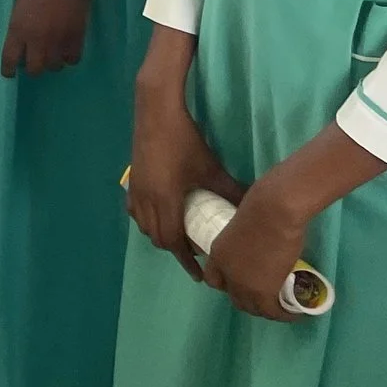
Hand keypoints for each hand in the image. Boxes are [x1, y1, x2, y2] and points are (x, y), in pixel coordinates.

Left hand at [0, 0, 91, 77]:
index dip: (9, 70)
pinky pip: (73, 60)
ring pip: (54, 67)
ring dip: (52, 62)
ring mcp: (57, 42)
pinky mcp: (76, 39)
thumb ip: (20, 26)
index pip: (10, 59)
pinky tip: (68, 52)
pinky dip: (69, 58)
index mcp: (17, 31)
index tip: (10, 73)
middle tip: (35, 61)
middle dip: (33, 67)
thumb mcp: (19, 7)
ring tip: (53, 55)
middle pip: (34, 69)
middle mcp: (36, 41)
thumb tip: (23, 40)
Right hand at [125, 28, 242, 277]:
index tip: (200, 274)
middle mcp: (147, 201)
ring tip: (180, 235)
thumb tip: (253, 207)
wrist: (156, 112)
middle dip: (176, 249)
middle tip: (196, 253)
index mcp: (166, 202)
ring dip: (161, 235)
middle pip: (158, 238)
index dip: (186, 260)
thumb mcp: (211, 168)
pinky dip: (147, 220)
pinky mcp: (133, 180)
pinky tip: (159, 213)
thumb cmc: (185, 141)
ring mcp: (136, 191)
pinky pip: (136, 211)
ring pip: (144, 226)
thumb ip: (230, 190)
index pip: (173, 242)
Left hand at [202, 178, 307, 322]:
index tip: (242, 283)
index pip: (213, 280)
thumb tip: (261, 238)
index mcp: (217, 254)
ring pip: (253, 309)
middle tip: (267, 297)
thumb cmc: (262, 207)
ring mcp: (243, 284)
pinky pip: (273, 312)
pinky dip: (284, 315)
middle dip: (250, 301)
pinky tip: (296, 313)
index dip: (228, 285)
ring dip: (268, 311)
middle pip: (235, 298)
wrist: (273, 211)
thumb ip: (245, 238)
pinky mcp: (263, 292)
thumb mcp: (243, 225)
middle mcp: (226, 272)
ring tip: (283, 308)